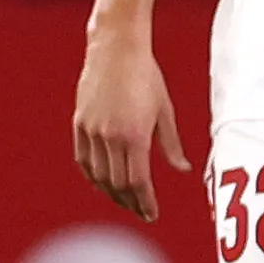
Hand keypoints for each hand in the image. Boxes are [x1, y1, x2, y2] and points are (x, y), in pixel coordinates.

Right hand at [71, 22, 188, 221]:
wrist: (116, 48)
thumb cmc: (146, 75)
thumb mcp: (165, 110)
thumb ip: (171, 144)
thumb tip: (183, 169)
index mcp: (135, 135)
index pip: (138, 182)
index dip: (145, 202)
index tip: (152, 214)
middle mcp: (110, 136)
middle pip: (117, 184)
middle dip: (130, 202)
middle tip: (141, 211)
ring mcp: (92, 130)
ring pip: (98, 175)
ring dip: (111, 193)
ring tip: (124, 200)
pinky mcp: (80, 123)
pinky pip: (83, 159)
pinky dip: (92, 176)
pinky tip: (101, 182)